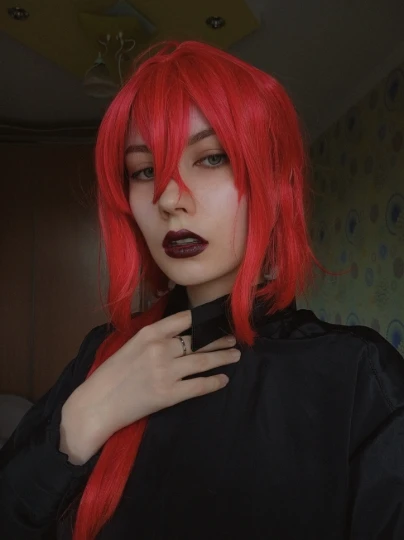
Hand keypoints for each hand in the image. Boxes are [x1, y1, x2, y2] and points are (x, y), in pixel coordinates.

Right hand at [60, 310, 239, 463]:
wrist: (97, 404)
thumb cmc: (111, 374)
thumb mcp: (131, 345)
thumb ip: (155, 337)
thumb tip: (181, 333)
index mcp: (149, 333)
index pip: (185, 319)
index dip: (204, 319)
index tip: (218, 319)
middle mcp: (160, 349)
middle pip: (199, 342)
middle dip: (219, 340)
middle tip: (233, 339)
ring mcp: (166, 372)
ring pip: (203, 362)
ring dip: (223, 358)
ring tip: (235, 355)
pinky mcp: (169, 395)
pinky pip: (199, 386)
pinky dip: (214, 382)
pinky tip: (223, 379)